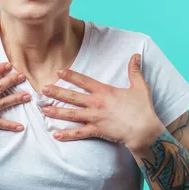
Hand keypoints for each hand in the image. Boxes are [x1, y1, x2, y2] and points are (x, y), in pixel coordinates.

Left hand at [41, 54, 164, 149]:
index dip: (71, 75)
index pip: (84, 81)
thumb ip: (135, 70)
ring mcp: (95, 118)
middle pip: (72, 96)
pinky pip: (79, 133)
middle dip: (57, 92)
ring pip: (72, 114)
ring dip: (57, 111)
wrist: (144, 131)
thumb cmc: (143, 109)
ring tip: (44, 109)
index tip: (59, 71)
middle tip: (43, 89)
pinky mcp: (97, 131)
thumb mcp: (140, 86)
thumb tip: (136, 55)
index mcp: (105, 91)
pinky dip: (67, 134)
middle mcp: (96, 103)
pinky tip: (55, 134)